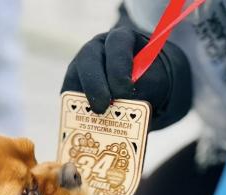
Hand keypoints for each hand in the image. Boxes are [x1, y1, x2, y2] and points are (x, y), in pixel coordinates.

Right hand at [61, 6, 191, 128]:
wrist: (144, 87)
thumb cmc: (150, 80)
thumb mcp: (156, 79)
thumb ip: (145, 86)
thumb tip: (126, 103)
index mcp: (121, 39)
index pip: (117, 43)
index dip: (119, 67)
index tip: (126, 90)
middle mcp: (97, 49)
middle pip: (88, 59)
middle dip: (95, 85)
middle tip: (102, 107)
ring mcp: (81, 66)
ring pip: (74, 79)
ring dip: (82, 100)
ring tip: (93, 120)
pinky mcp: (72, 86)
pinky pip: (69, 98)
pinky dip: (75, 111)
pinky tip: (86, 124)